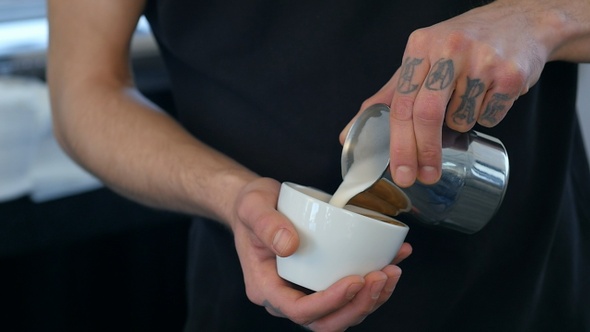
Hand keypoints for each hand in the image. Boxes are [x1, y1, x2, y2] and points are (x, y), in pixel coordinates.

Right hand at [231, 177, 411, 330]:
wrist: (255, 206)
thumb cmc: (252, 208)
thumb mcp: (252, 206)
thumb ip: (267, 224)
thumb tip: (290, 245)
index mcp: (265, 286)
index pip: (299, 310)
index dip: (330, 302)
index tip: (355, 279)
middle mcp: (285, 296)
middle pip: (326, 321)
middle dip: (359, 306)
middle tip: (382, 275)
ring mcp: (303, 292)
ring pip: (341, 314)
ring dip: (371, 299)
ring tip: (392, 270)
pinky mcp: (319, 282)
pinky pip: (348, 295)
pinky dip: (373, 284)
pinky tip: (392, 260)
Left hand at [348, 0, 554, 187]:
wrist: (520, 20)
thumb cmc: (463, 44)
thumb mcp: (421, 59)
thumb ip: (388, 96)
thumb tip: (350, 132)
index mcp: (420, 46)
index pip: (401, 104)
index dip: (399, 144)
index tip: (399, 171)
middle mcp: (449, 49)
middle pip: (427, 115)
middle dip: (424, 152)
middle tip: (424, 176)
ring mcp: (482, 61)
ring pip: (461, 120)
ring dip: (461, 123)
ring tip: (469, 96)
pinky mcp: (510, 75)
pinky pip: (490, 118)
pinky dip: (486, 115)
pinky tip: (489, 93)